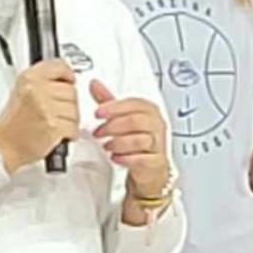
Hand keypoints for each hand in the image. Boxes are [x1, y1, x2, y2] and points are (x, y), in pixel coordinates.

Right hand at [0, 59, 79, 170]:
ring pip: (75, 110)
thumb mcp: (22, 91)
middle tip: (55, 112)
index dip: (67, 75)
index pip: (59, 66)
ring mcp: (46, 108)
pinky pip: (74, 127)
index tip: (69, 80)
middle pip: (71, 90)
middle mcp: (37, 90)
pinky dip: (69, 133)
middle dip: (68, 104)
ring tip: (54, 123)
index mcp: (28, 78)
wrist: (3, 147)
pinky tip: (57, 134)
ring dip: (69, 120)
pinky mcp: (53, 126)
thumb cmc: (12, 124)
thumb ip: (44, 81)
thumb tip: (67, 76)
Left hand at [89, 79, 169, 199]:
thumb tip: (94, 84)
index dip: (114, 107)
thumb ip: (108, 101)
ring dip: (118, 143)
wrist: (150, 168)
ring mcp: (158, 144)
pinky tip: (116, 157)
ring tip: (107, 146)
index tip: (98, 113)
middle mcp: (157, 125)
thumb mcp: (123, 117)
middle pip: (136, 121)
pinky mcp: (156, 162)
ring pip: (139, 140)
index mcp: (150, 111)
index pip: (134, 104)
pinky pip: (142, 159)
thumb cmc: (138, 140)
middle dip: (113, 126)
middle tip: (98, 132)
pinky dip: (125, 158)